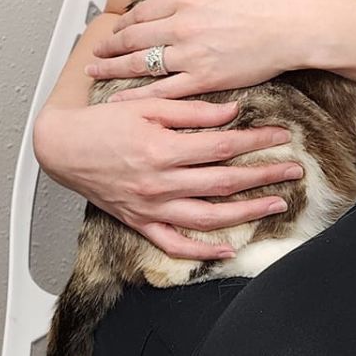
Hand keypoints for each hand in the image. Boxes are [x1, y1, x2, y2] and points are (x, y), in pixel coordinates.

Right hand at [33, 96, 306, 260]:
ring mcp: (150, 207)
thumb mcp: (146, 105)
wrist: (63, 148)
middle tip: (293, 170)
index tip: (280, 135)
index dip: (256, 141)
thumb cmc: (102, 123)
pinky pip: (175, 244)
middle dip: (264, 176)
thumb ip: (190, 110)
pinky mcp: (139, 222)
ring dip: (246, 213)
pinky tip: (228, 249)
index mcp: (162, 150)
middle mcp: (159, 183)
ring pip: (208, 217)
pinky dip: (202, 251)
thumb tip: (231, 112)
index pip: (222, 147)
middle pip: (224, 182)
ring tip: (275, 205)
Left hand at [84, 0, 313, 99]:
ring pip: (141, 64)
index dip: (124, 22)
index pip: (143, 12)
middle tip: (95, 54)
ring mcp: (191, 55)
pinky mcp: (204, 80)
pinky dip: (139, 97)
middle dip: (110, 46)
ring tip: (97, 73)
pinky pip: (163, 92)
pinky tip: (121, 101)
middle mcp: (182, 26)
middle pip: (134, 38)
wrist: (295, 27)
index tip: (115, 29)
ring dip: (114, 69)